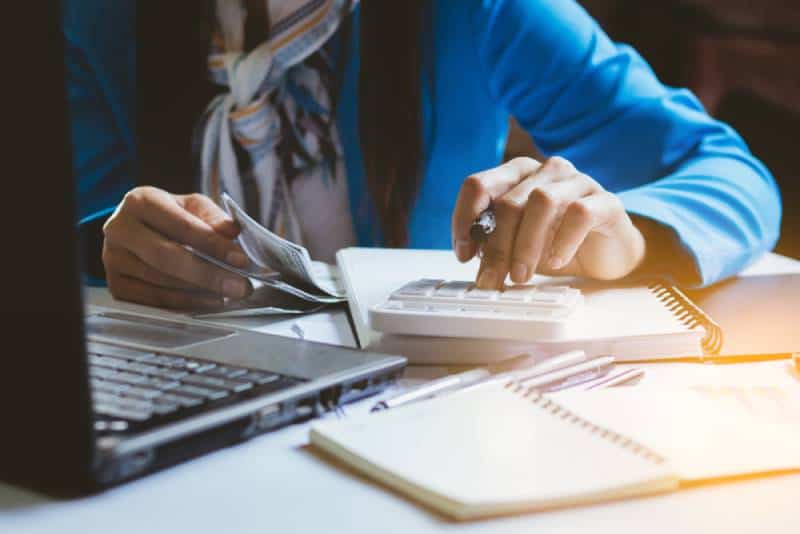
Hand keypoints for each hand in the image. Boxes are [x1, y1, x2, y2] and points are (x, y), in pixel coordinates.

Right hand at [102, 186, 251, 308]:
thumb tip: (232, 232)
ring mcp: (112, 259)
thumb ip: (213, 218)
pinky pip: (152, 300)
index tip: (241, 260)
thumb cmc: (170, 216)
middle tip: (239, 286)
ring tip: (229, 294)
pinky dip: (183, 303)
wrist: (138, 228)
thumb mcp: (193, 206)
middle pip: (167, 257)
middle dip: (208, 274)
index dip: (213, 244)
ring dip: (199, 291)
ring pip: (160, 281)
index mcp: (140, 202)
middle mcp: (120, 229)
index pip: (182, 226)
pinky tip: (207, 301)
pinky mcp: (115, 284)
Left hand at [451, 157, 645, 288]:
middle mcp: (546, 170)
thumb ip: (494, 241)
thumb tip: (472, 254)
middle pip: (509, 202)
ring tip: (520, 276)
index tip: (464, 254)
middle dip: (496, 247)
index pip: (478, 185)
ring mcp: (578, 181)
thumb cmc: (556, 244)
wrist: (606, 254)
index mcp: (517, 173)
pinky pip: (580, 213)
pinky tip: (556, 261)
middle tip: (491, 279)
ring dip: (526, 245)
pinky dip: (563, 241)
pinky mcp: (606, 201)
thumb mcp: (516, 244)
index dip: (464, 219)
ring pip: (542, 203)